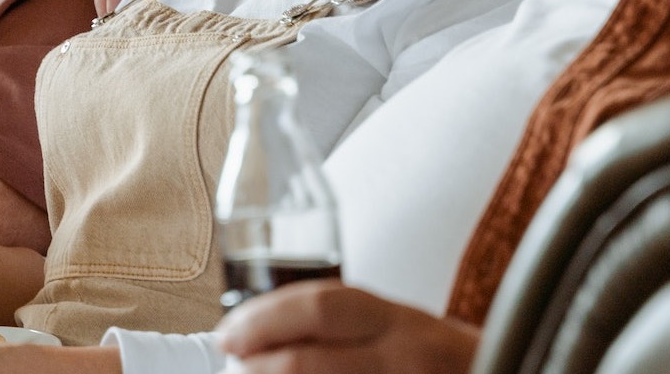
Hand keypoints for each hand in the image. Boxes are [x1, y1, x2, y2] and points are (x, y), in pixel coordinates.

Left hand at [218, 281, 481, 373]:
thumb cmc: (438, 363)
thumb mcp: (400, 329)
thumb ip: (345, 325)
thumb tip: (260, 334)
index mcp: (398, 321)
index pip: (319, 306)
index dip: (263, 318)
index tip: (230, 331)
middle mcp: (402, 356)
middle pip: (307, 360)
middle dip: (257, 364)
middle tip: (232, 363)